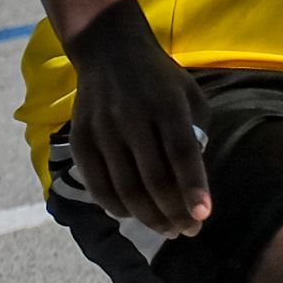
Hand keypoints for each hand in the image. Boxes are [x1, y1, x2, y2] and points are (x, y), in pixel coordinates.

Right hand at [64, 0, 209, 237]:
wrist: (109, 51)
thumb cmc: (161, 79)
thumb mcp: (189, 96)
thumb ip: (195, 133)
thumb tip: (193, 180)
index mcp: (167, 104)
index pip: (182, 152)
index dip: (193, 187)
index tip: (203, 216)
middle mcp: (132, 116)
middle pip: (153, 178)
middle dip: (173, 212)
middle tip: (189, 231)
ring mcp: (103, 128)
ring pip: (125, 187)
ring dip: (147, 216)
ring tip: (167, 230)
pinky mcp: (80, 138)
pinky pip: (97, 183)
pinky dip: (114, 206)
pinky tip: (131, 216)